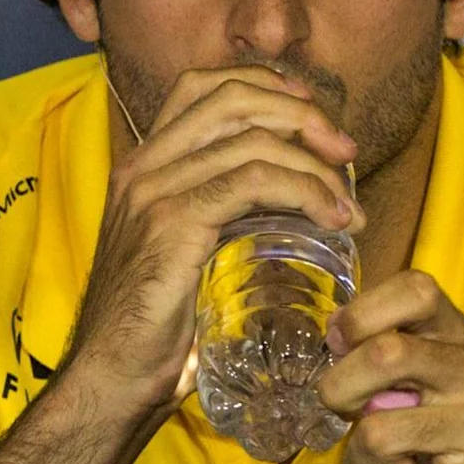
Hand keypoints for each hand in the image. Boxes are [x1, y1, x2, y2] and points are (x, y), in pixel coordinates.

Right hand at [63, 66, 360, 422]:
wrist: (113, 378)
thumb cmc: (155, 330)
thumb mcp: (183, 256)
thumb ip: (218, 222)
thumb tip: (289, 212)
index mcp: (141, 167)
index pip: (201, 87)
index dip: (264, 86)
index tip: (311, 116)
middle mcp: (142, 167)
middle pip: (231, 97)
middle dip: (302, 115)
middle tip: (345, 152)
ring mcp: (153, 192)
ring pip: (251, 139)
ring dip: (316, 164)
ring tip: (349, 206)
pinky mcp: (172, 223)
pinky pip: (253, 181)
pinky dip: (306, 191)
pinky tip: (333, 219)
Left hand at [319, 271, 463, 463]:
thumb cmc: (459, 427)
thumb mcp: (430, 376)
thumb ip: (385, 348)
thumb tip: (336, 330)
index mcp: (458, 336)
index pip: (417, 289)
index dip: (362, 313)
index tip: (341, 345)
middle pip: (386, 354)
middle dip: (337, 390)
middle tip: (344, 412)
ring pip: (380, 435)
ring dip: (361, 461)